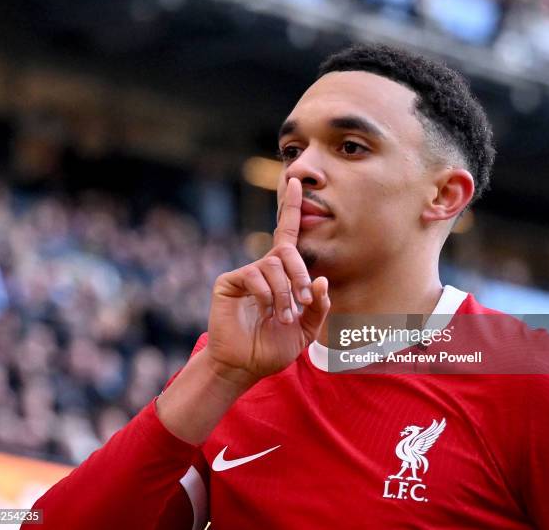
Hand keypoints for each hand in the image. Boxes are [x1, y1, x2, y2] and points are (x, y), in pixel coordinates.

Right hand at [205, 177, 329, 384]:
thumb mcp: (305, 330)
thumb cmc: (272, 347)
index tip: (295, 182)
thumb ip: (318, 306)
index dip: (291, 209)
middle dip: (299, 273)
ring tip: (284, 316)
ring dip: (285, 292)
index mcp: (281, 275)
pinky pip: (253, 275)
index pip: (287, 235)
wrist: (244, 366)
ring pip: (272, 266)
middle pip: (286, 250)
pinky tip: (266, 310)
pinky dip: (266, 293)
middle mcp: (263, 268)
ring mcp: (244, 274)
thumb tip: (321, 279)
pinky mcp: (228, 281)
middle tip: (304, 301)